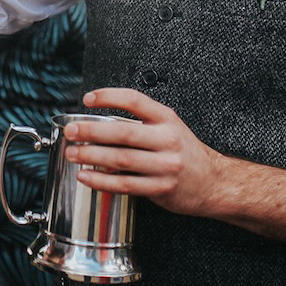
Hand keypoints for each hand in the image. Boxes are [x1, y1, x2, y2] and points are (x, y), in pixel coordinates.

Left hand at [64, 87, 227, 218]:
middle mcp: (167, 139)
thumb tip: (98, 122)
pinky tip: (85, 176)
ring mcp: (165, 165)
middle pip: (123, 133)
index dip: (109, 96)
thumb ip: (140, 123)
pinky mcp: (161, 189)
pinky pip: (125, 184)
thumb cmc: (184, 152)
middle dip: (91, 131)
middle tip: (71, 131)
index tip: (87, 99)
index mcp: (166, 119)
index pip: (135, 100)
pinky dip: (101, 181)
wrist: (214, 183)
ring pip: (121, 159)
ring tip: (72, 153)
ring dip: (91, 155)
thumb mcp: (169, 127)